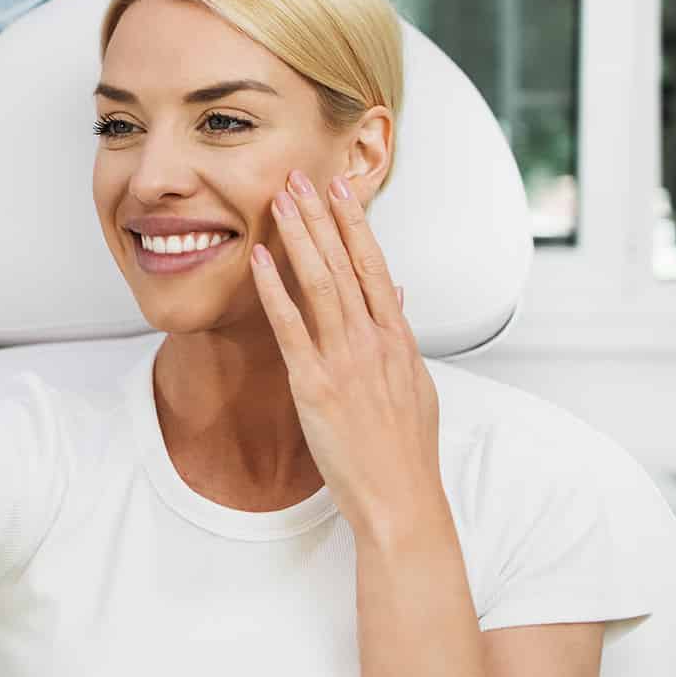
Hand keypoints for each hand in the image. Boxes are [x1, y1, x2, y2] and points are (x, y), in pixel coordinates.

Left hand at [249, 170, 444, 548]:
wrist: (403, 501)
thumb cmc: (406, 452)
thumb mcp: (416, 387)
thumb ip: (401, 339)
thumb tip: (399, 298)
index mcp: (399, 340)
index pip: (376, 267)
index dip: (356, 225)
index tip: (340, 190)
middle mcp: (375, 342)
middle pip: (347, 264)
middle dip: (321, 216)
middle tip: (301, 175)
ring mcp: (346, 361)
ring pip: (321, 284)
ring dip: (298, 237)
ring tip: (279, 200)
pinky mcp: (316, 385)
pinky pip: (291, 327)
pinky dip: (274, 289)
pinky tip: (258, 260)